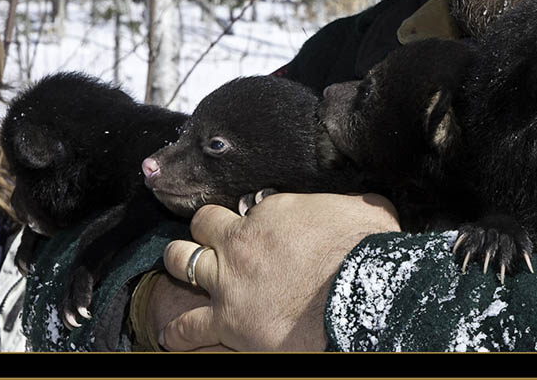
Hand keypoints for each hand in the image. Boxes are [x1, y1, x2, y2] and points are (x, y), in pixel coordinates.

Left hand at [159, 192, 400, 350]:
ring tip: (174, 265)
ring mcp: (228, 280)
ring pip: (181, 261)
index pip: (250, 208)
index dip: (255, 217)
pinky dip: (178, 331)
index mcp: (274, 211)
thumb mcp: (367, 208)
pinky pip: (188, 326)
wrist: (357, 293)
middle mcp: (242, 241)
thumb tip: (362, 201)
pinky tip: (169, 335)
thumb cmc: (367, 250)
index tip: (263, 227)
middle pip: (203, 224)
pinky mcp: (226, 320)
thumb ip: (351, 202)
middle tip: (206, 235)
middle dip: (204, 228)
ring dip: (177, 263)